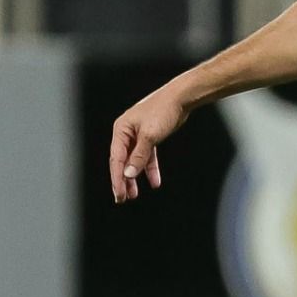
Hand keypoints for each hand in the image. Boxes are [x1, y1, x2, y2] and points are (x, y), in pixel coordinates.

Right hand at [110, 87, 187, 202]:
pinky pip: (147, 156)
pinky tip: (155, 182)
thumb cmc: (163, 111)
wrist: (180, 98)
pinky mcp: (150, 137)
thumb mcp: (150, 136)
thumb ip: (139, 156)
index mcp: (121, 130)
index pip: (116, 159)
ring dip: (135, 177)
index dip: (117, 178)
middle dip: (122, 181)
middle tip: (122, 199)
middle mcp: (126, 133)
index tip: (119, 194)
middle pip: (122, 161)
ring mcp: (138, 135)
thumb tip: (129, 174)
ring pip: (134, 161)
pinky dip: (150, 169)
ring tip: (134, 195)